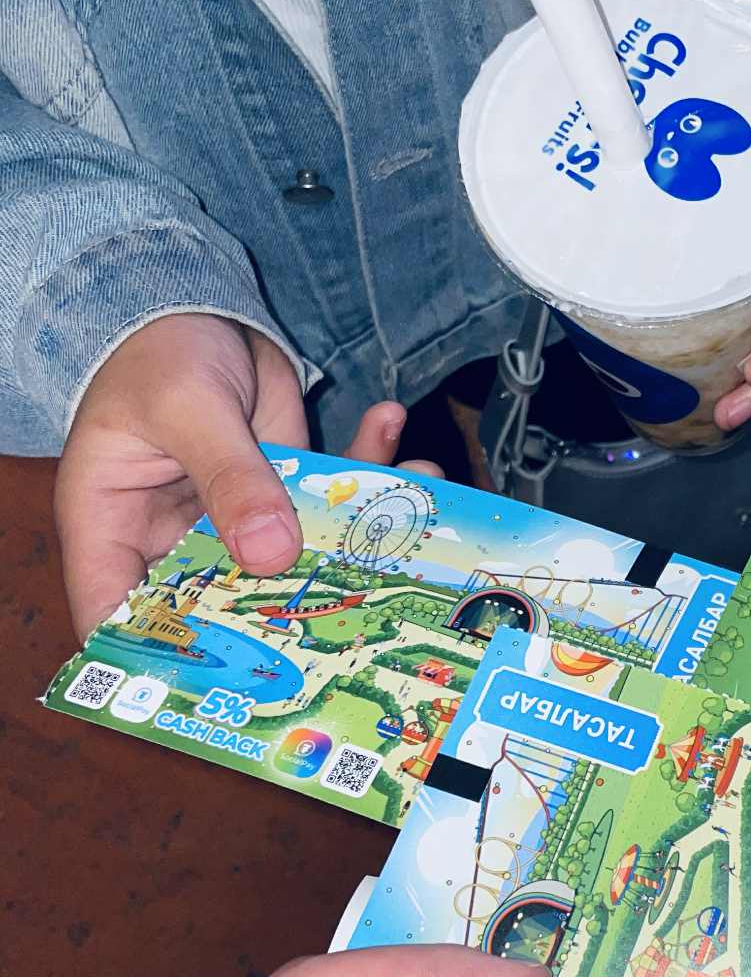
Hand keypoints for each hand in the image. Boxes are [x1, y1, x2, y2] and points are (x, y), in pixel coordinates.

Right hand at [56, 314, 429, 638]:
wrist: (189, 299)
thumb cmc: (155, 351)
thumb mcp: (185, 408)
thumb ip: (229, 476)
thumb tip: (271, 552)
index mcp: (113, 530)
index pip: (120, 616)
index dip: (164, 657)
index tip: (230, 677)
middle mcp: (171, 538)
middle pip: (221, 601)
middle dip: (291, 610)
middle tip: (359, 614)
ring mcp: (232, 517)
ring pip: (294, 551)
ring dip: (354, 534)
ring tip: (410, 504)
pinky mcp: (280, 486)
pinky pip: (325, 494)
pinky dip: (365, 466)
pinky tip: (391, 427)